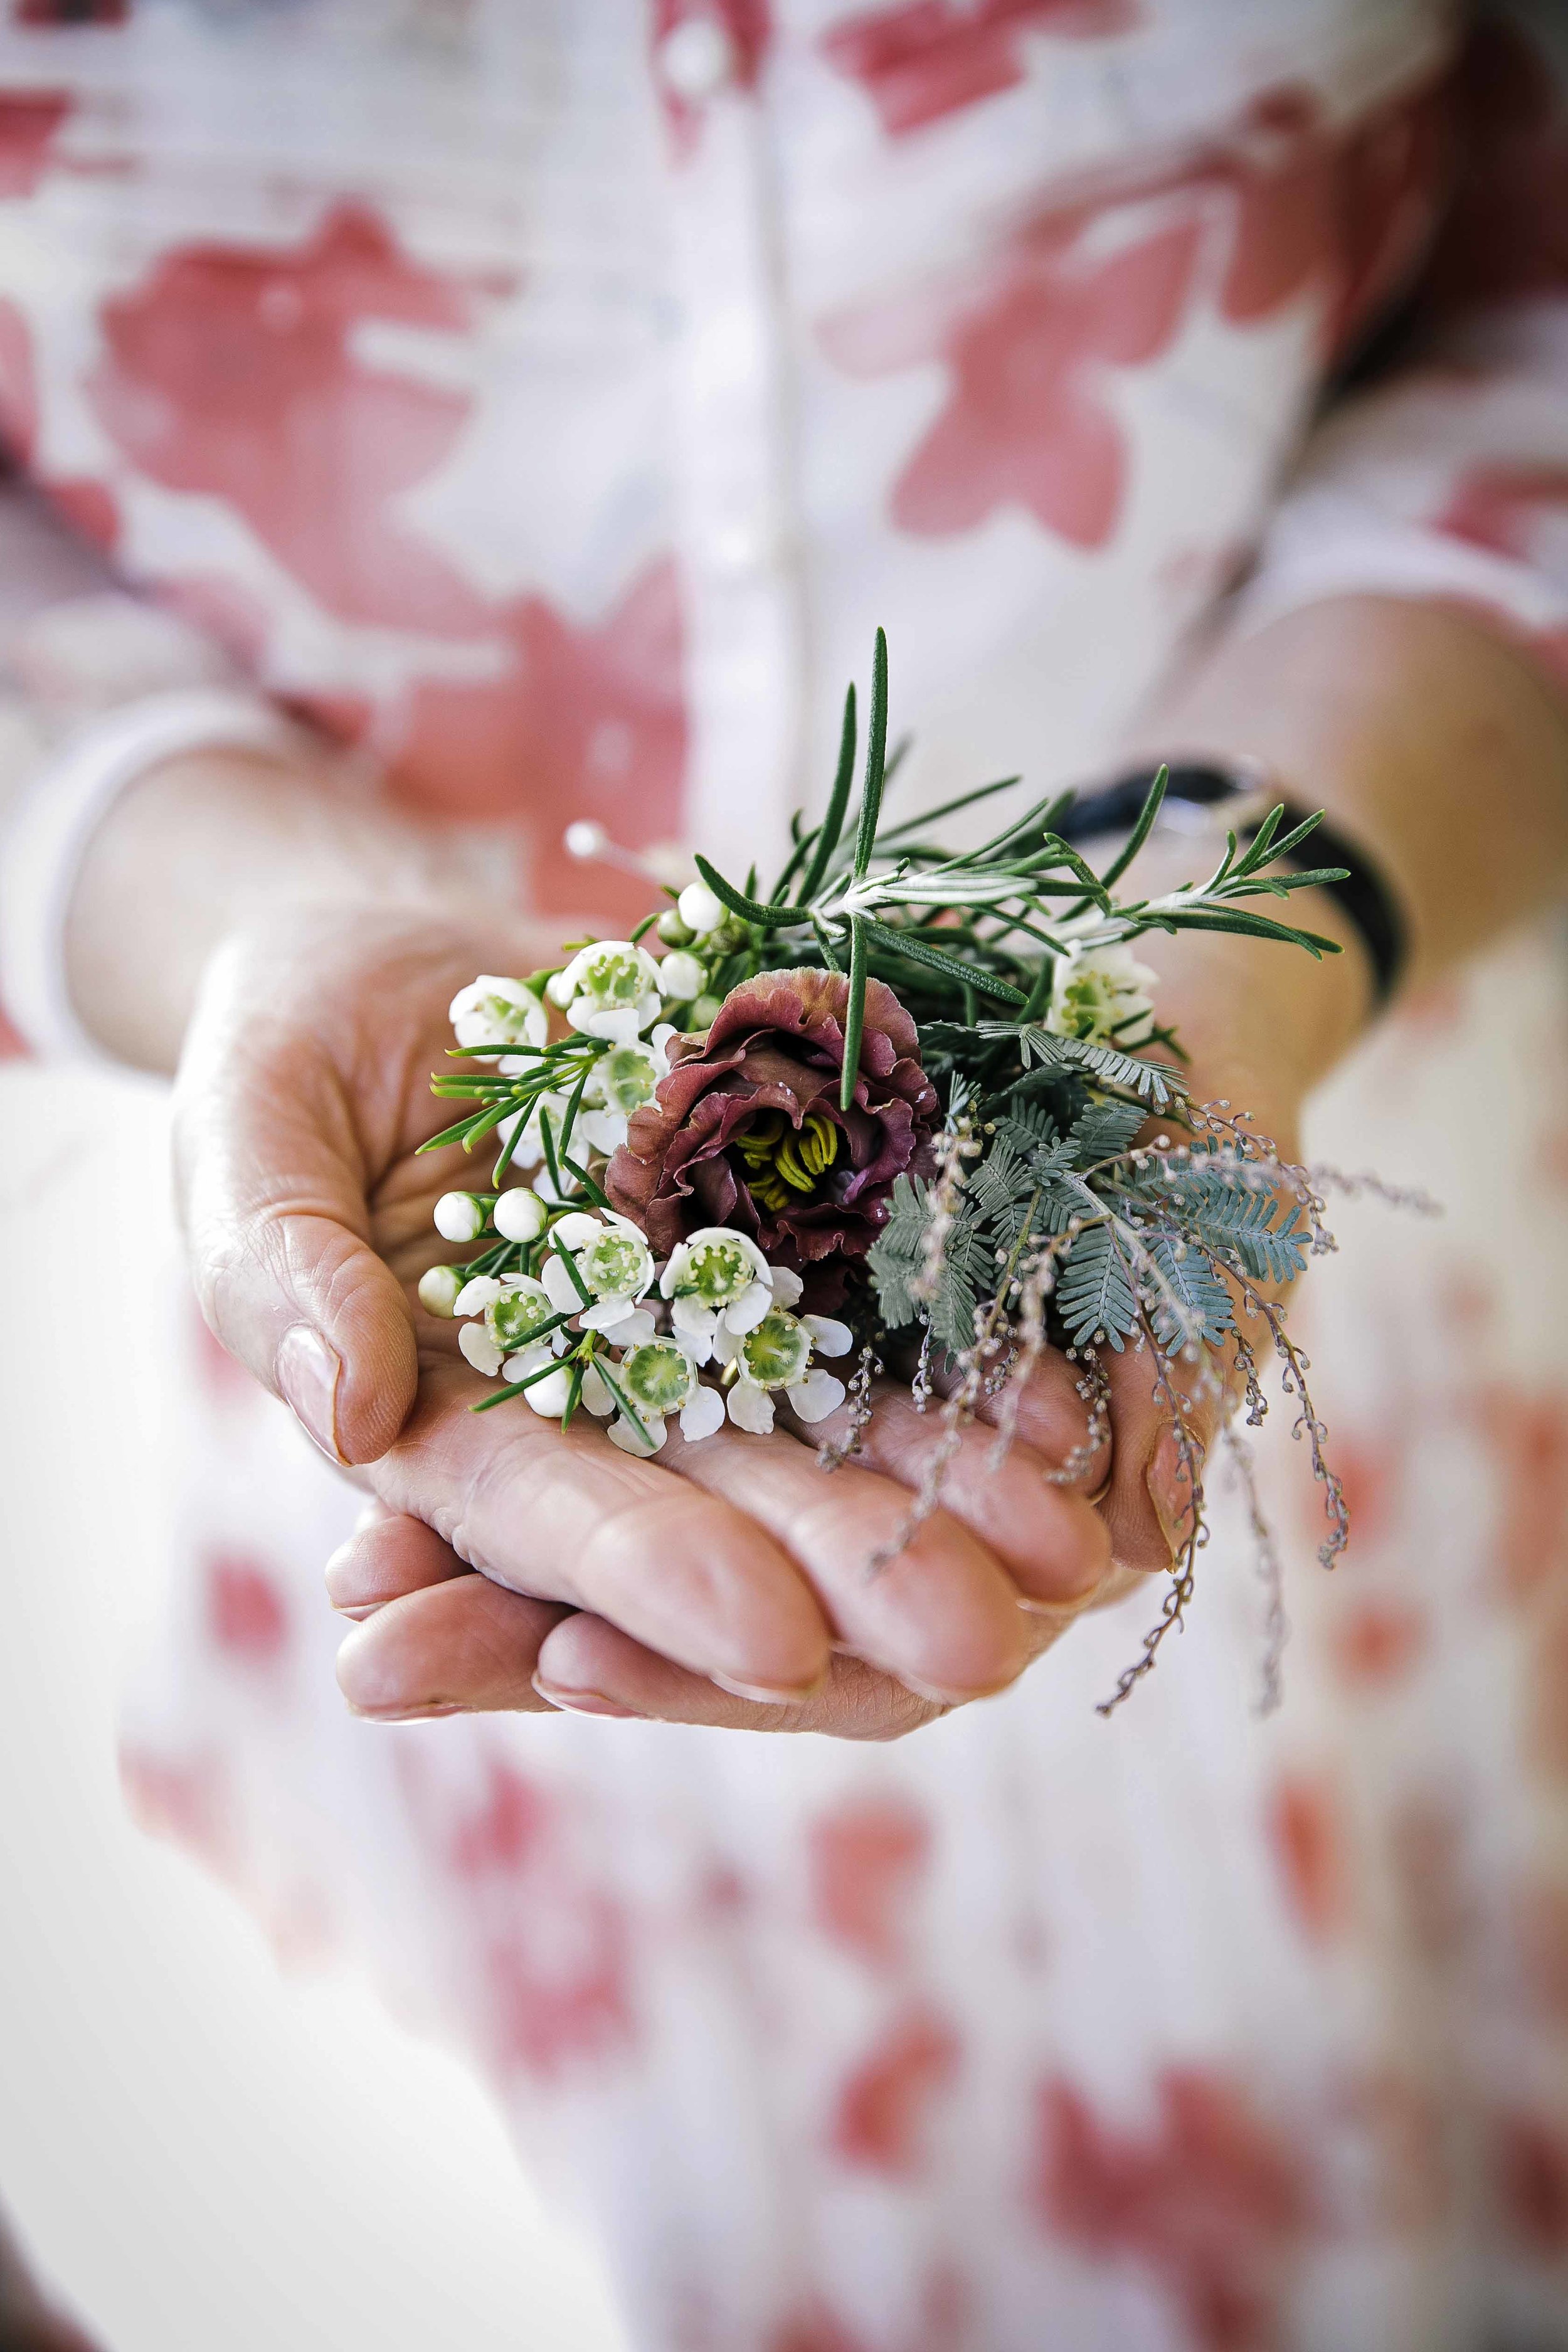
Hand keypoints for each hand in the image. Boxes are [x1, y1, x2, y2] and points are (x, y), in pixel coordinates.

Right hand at [174, 905, 1125, 1737]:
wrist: (404, 949)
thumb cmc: (287, 1050)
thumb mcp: (245, 1133)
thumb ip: (282, 1268)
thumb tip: (351, 1413)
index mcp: (456, 1422)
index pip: (550, 1517)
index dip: (656, 1578)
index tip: (773, 1638)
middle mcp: (600, 1399)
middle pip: (731, 1499)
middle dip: (853, 1571)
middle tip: (984, 1641)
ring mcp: (705, 1315)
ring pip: (835, 1417)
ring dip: (948, 1485)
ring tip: (1072, 1546)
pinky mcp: (785, 1221)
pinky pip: (887, 1286)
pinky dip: (970, 1341)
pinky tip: (1074, 1388)